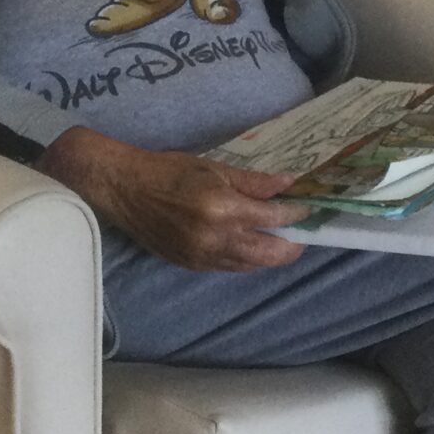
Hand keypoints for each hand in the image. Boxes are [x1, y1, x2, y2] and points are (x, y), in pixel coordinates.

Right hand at [41, 127, 303, 270]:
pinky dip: (247, 258)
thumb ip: (254, 181)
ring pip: (252, 265)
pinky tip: (252, 244)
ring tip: (282, 239)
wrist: (124, 189)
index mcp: (223, 208)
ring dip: (271, 254)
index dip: (297, 213)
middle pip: (271, 253)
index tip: (309, 207)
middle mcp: (216, 238)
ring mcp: (204, 256)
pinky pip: (231, 267)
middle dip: (293, 244)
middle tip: (302, 232)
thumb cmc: (168, 170)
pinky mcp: (192, 265)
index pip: (274, 217)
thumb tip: (289, 183)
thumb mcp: (214, 167)